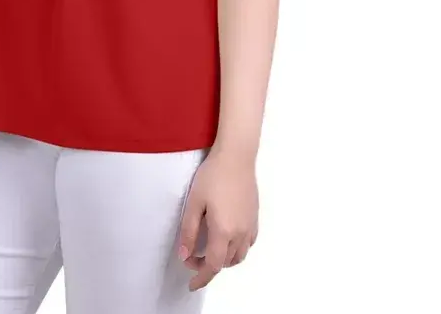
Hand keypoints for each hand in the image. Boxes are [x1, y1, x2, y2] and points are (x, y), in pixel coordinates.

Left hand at [177, 148, 258, 291]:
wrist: (236, 157)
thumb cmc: (212, 176)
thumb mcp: (194, 203)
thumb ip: (188, 231)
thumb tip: (185, 255)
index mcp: (223, 231)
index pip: (212, 265)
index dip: (201, 278)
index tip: (191, 284)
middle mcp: (240, 233)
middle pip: (225, 262)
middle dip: (208, 266)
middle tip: (192, 256)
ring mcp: (250, 226)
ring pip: (238, 256)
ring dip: (223, 259)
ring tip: (208, 251)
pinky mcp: (255, 218)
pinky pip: (248, 244)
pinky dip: (236, 250)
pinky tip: (227, 239)